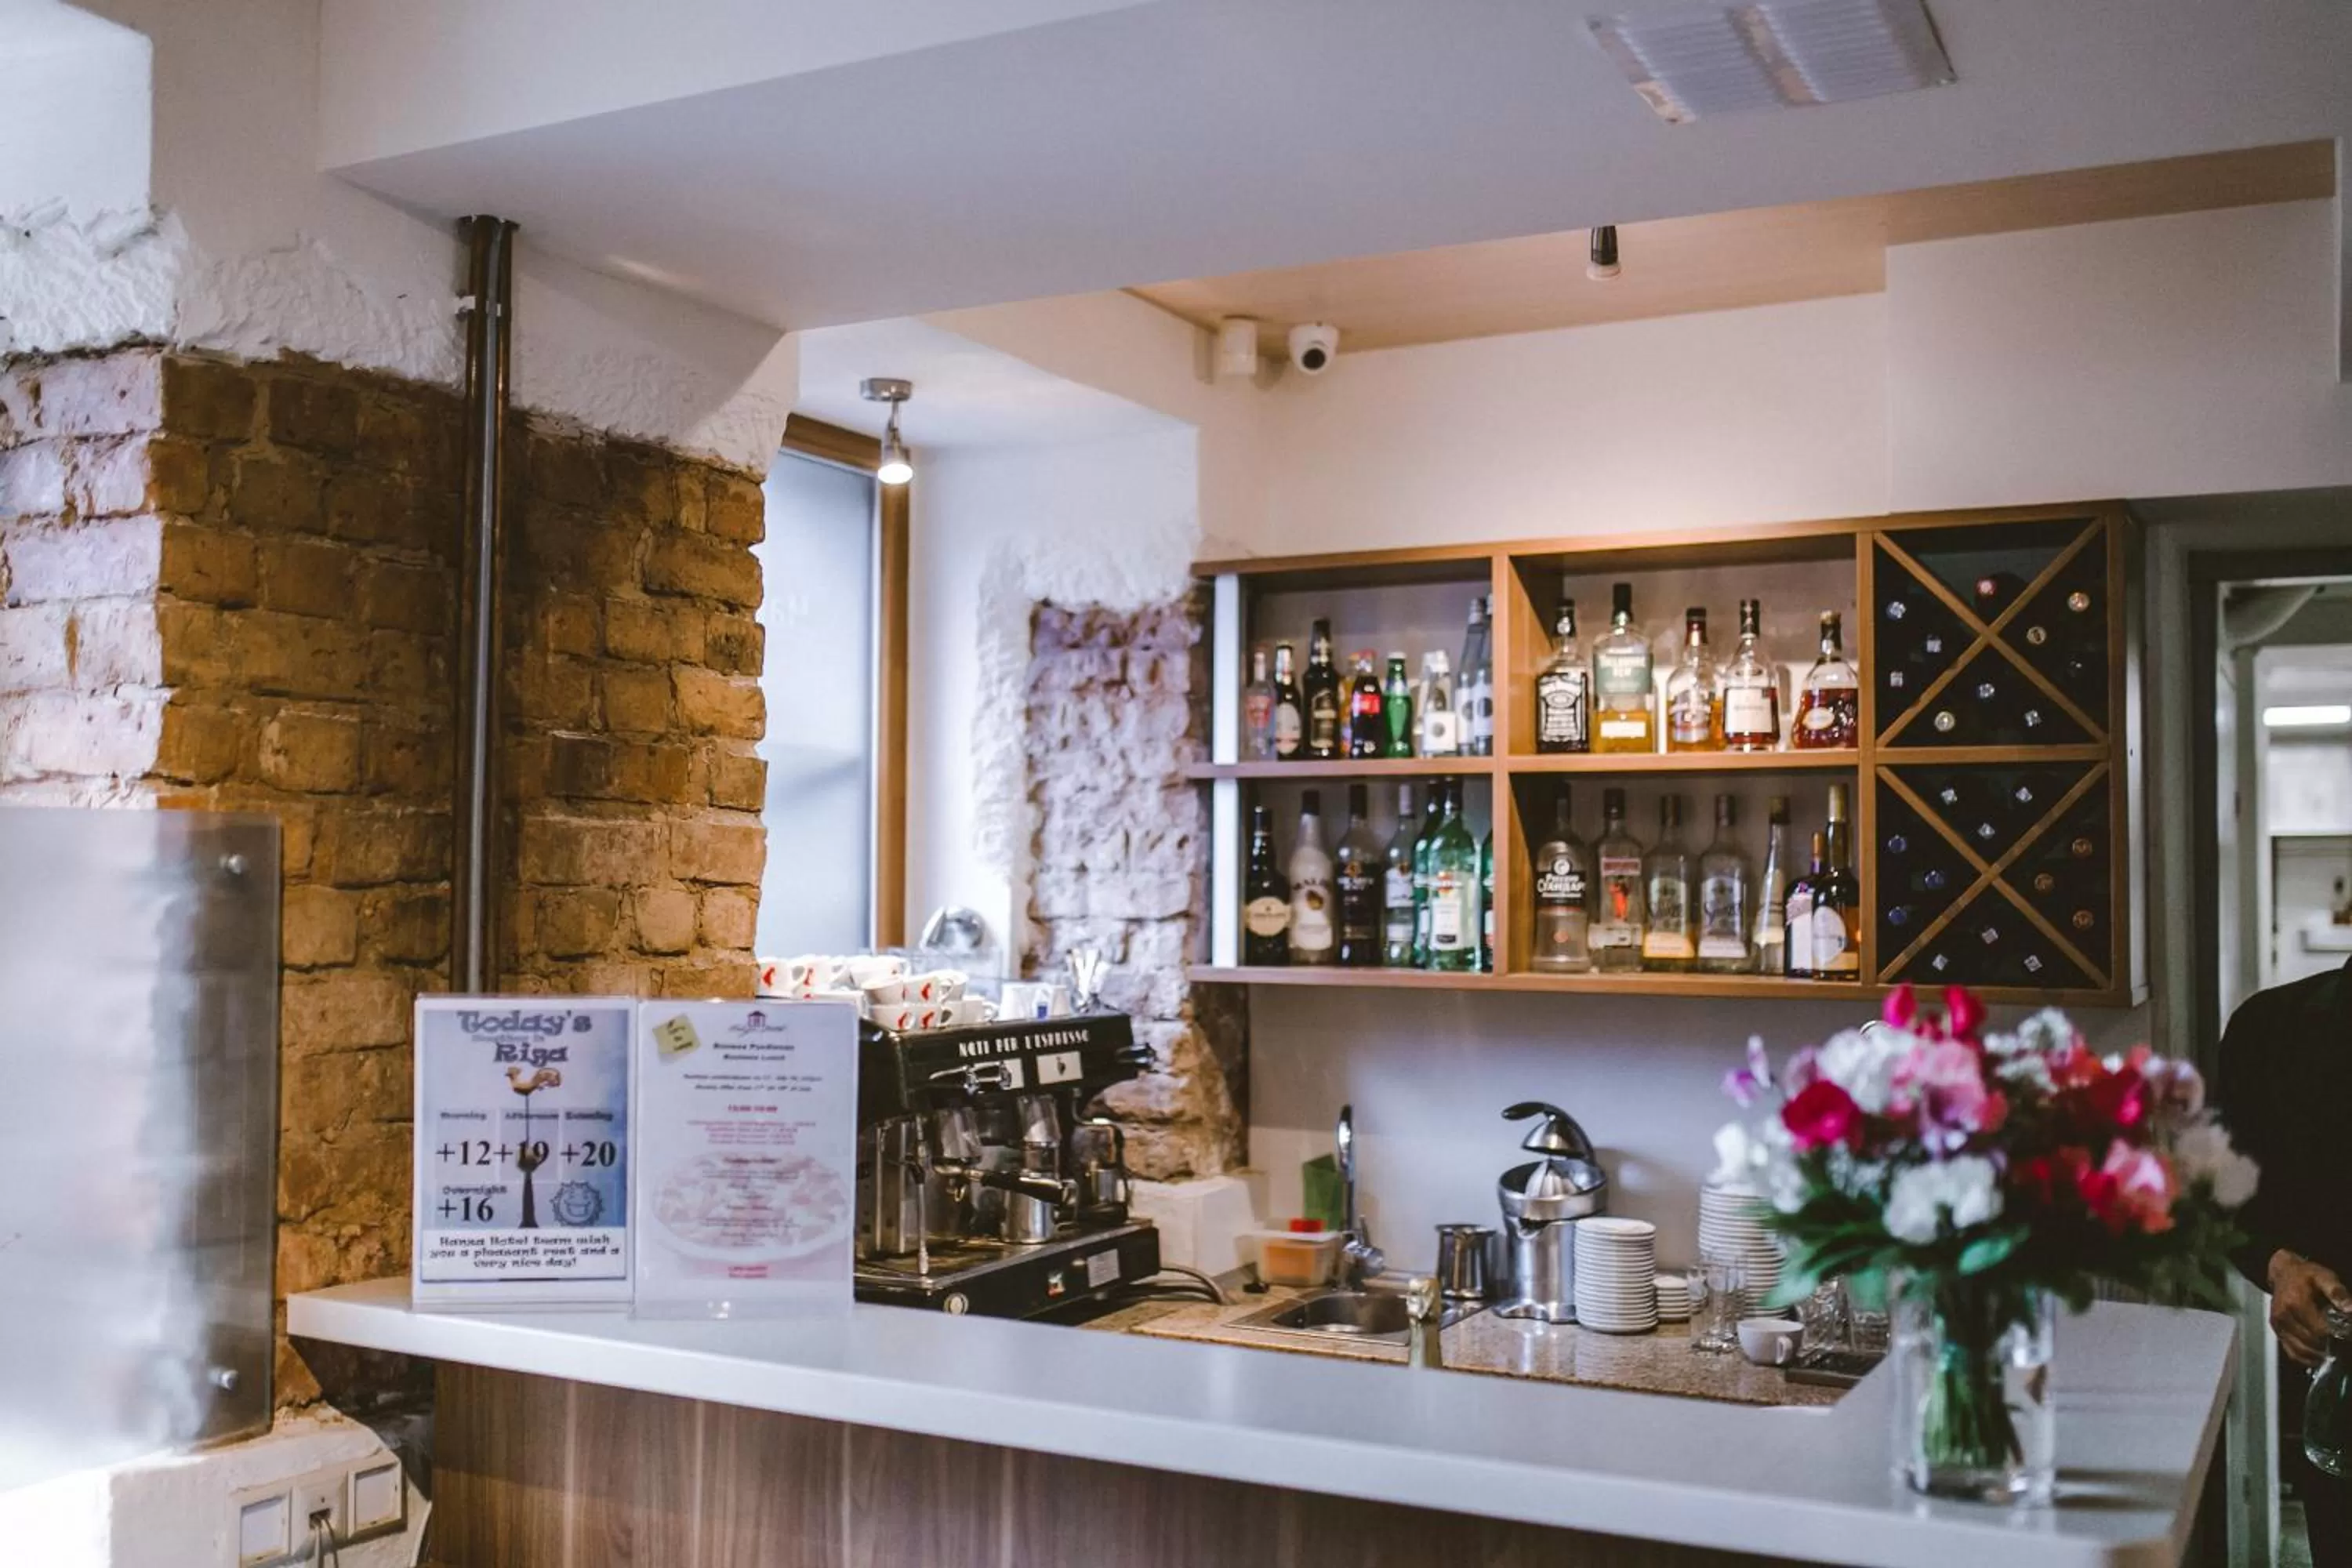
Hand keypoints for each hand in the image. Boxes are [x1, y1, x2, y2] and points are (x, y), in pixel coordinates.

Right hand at [2268, 1250, 2351, 1367]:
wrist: (2283, 1272)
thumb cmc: (2306, 1275)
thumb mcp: (2325, 1277)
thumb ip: (2337, 1292)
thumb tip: (2350, 1310)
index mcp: (2295, 1303)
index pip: (2319, 1331)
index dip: (2336, 1335)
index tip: (2346, 1332)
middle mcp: (2283, 1316)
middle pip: (2311, 1343)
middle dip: (2329, 1345)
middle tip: (2340, 1340)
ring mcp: (2278, 1325)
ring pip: (2302, 1351)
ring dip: (2319, 1353)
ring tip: (2331, 1348)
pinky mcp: (2277, 1331)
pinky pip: (2292, 1353)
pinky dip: (2307, 1358)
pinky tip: (2319, 1354)